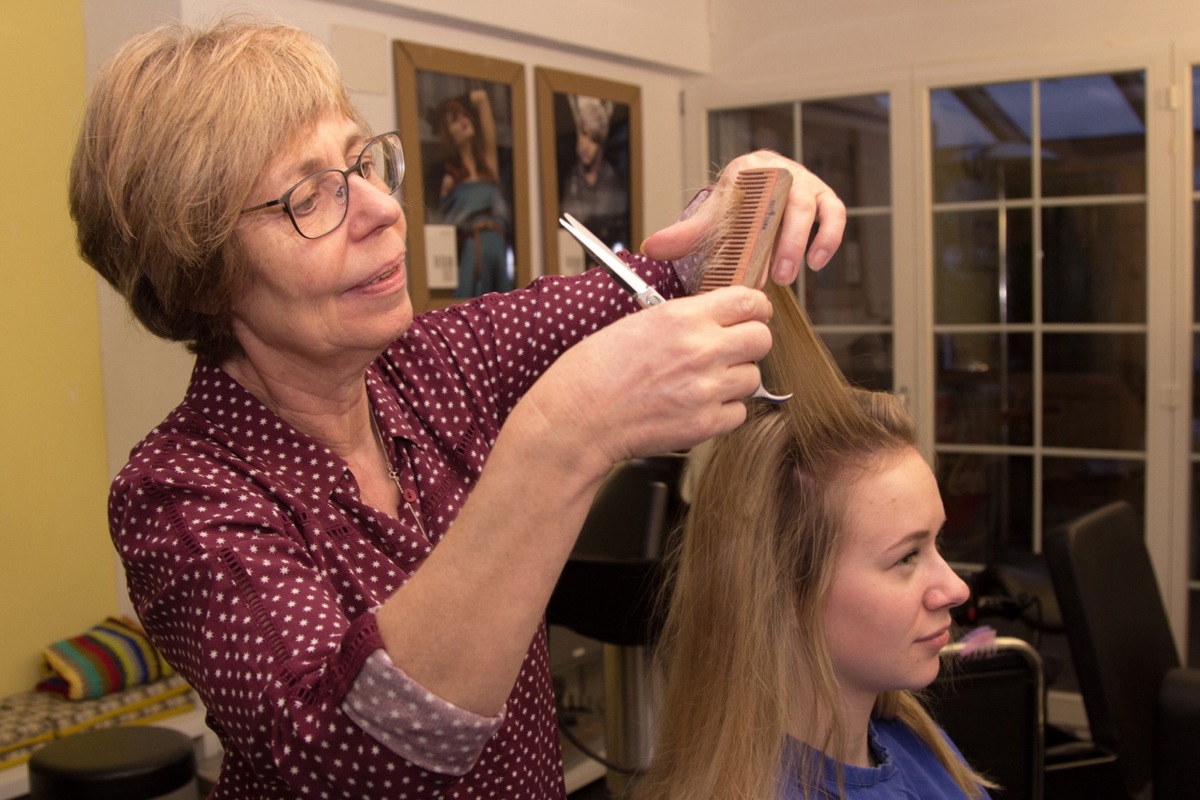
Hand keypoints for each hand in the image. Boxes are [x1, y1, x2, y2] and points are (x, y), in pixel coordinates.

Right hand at [516, 287, 773, 473]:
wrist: (578, 418)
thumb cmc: (594, 371)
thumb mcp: (638, 322)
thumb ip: (684, 318)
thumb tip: (715, 317)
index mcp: (683, 317)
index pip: (749, 301)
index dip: (753, 309)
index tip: (749, 316)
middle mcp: (701, 350)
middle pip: (762, 339)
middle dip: (748, 344)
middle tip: (730, 350)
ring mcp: (706, 389)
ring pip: (753, 378)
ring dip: (734, 380)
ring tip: (702, 383)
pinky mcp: (705, 424)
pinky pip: (738, 413)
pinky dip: (723, 411)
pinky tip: (695, 406)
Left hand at [642, 150, 845, 285]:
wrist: (756, 189)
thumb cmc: (736, 205)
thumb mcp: (711, 217)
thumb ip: (684, 234)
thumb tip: (651, 247)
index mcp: (751, 170)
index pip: (755, 193)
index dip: (754, 226)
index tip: (746, 257)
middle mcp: (783, 172)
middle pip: (788, 202)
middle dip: (783, 242)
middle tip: (774, 276)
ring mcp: (806, 183)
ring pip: (814, 208)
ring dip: (805, 242)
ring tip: (792, 275)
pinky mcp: (824, 197)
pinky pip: (835, 215)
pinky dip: (829, 238)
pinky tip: (817, 263)